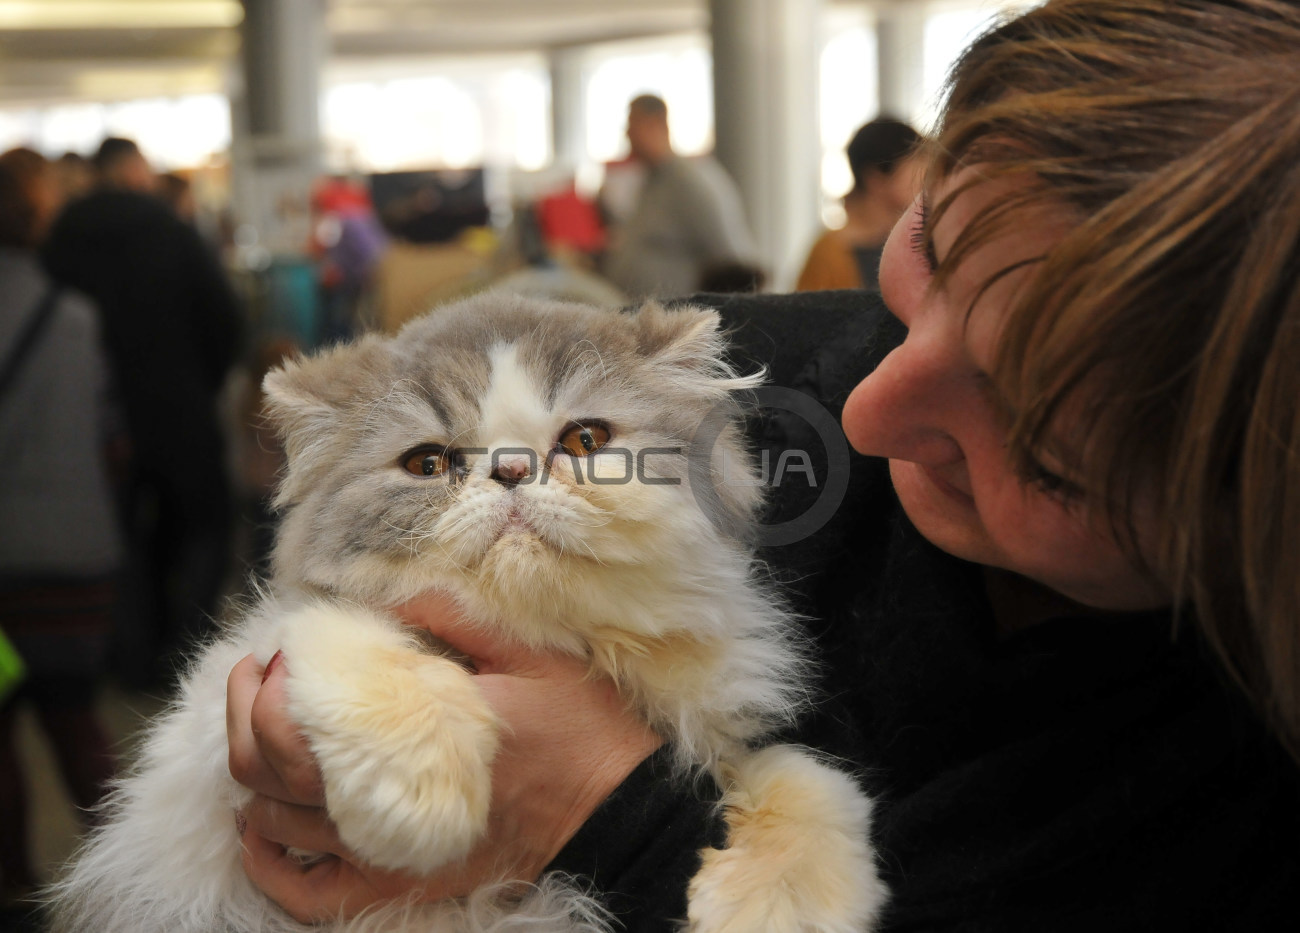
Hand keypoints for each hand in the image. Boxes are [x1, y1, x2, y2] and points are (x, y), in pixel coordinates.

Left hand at [226, 592, 661, 921]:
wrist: (613, 809)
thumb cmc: (579, 728)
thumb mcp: (533, 654)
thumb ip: (459, 620)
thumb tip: (394, 591)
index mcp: (422, 736)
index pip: (305, 725)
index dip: (273, 686)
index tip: (286, 649)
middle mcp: (392, 803)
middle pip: (272, 772)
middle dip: (245, 715)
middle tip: (261, 674)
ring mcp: (393, 853)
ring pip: (275, 826)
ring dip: (248, 775)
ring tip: (258, 727)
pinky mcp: (402, 885)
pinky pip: (308, 895)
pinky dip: (268, 865)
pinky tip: (259, 826)